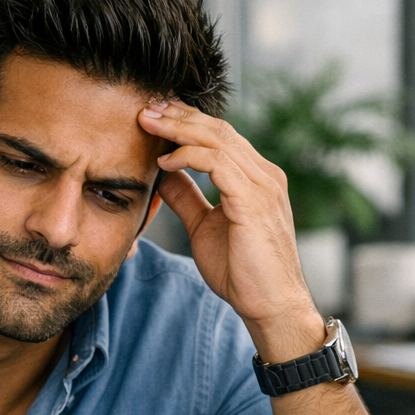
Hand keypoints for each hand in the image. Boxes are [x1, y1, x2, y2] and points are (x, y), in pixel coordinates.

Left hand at [138, 99, 324, 362]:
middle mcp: (264, 174)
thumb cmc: (242, 273)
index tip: (153, 116)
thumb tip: (164, 174)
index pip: (219, 136)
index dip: (185, 122)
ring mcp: (263, 185)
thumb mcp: (204, 227)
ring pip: (217, 139)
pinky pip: (218, 163)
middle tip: (144, 107)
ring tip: (148, 123)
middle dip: (178, 115)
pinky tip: (165, 161)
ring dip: (178, 129)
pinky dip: (189, 156)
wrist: (270, 306)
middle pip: (217, 129)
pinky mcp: (255, 200)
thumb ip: (187, 198)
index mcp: (256, 178)